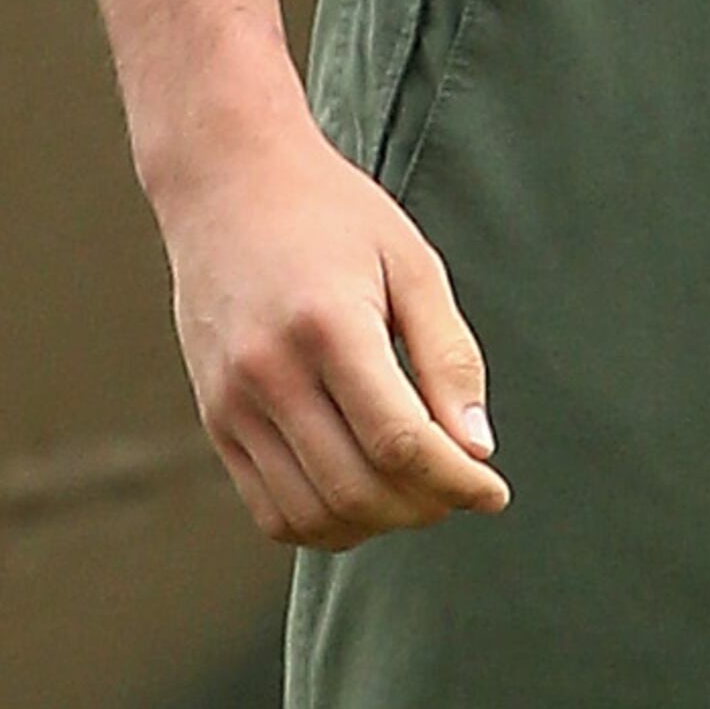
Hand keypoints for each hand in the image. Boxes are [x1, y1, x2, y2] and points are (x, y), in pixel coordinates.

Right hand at [152, 87, 505, 548]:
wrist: (225, 184)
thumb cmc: (331, 217)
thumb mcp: (411, 266)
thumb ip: (449, 357)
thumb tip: (478, 450)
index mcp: (327, 327)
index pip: (400, 442)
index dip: (458, 482)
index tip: (494, 490)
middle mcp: (267, 372)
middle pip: (357, 488)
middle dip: (424, 506)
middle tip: (458, 487)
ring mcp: (232, 402)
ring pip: (312, 515)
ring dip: (376, 524)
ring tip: (411, 492)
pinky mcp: (215, 419)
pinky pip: (270, 510)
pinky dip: (324, 523)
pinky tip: (361, 491)